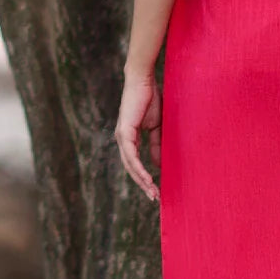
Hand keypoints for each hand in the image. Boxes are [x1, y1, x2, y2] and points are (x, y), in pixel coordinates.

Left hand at [116, 71, 160, 202]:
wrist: (144, 81)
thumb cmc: (151, 100)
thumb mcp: (157, 127)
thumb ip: (156, 145)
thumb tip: (158, 165)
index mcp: (129, 138)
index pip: (134, 163)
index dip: (143, 177)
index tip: (154, 190)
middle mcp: (122, 139)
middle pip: (130, 168)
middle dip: (142, 184)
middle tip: (154, 197)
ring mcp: (122, 136)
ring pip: (130, 165)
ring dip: (141, 180)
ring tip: (152, 191)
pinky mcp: (125, 131)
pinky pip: (131, 155)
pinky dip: (138, 168)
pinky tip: (147, 178)